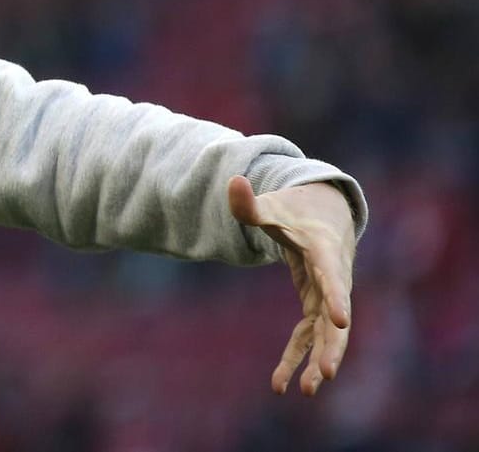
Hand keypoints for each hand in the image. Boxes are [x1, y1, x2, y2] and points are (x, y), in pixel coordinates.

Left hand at [227, 176, 356, 395]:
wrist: (321, 214)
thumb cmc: (295, 209)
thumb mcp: (272, 206)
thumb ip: (249, 202)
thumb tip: (231, 182)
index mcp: (324, 251)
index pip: (332, 276)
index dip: (336, 296)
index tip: (340, 319)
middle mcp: (333, 278)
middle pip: (336, 316)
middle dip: (332, 345)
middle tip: (326, 373)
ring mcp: (327, 295)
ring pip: (326, 334)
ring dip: (317, 360)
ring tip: (307, 391)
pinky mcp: (317, 306)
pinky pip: (309, 336)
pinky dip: (298, 357)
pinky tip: (281, 382)